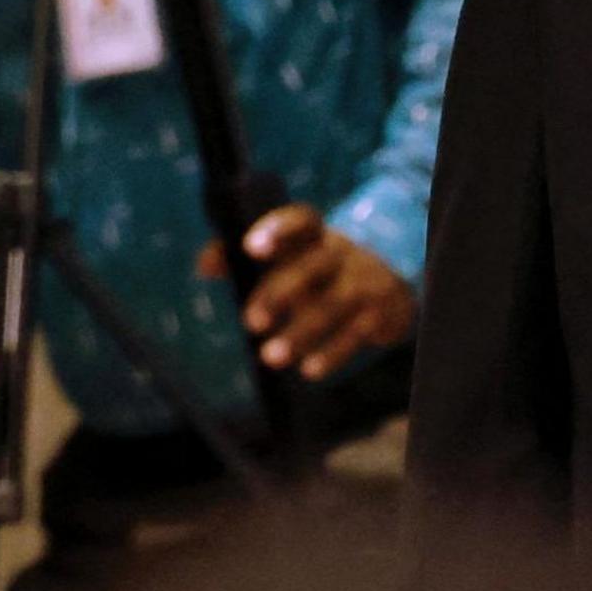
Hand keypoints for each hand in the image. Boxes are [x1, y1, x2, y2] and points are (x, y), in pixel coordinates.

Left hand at [197, 205, 414, 379]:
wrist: (386, 289)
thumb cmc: (313, 270)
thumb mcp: (285, 258)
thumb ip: (238, 257)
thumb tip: (205, 266)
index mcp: (314, 235)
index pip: (300, 220)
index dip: (277, 230)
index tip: (251, 248)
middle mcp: (341, 253)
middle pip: (312, 267)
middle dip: (278, 294)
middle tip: (250, 323)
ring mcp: (364, 282)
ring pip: (333, 305)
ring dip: (300, 334)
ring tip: (270, 357)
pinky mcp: (380, 314)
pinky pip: (355, 334)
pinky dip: (332, 354)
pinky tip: (309, 370)